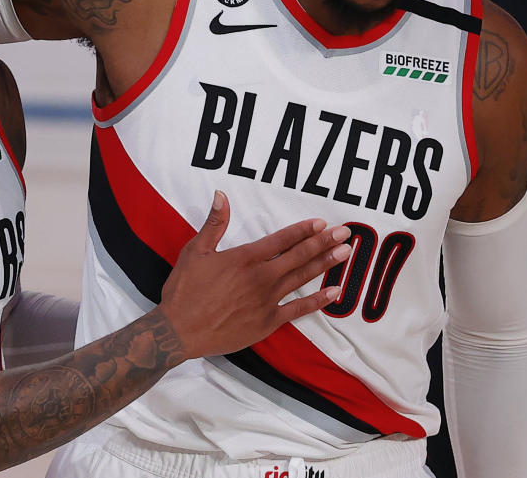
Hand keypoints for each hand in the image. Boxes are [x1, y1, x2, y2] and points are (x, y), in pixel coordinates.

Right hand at [159, 191, 350, 358]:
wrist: (179, 331)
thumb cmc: (185, 290)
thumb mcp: (195, 251)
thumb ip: (214, 223)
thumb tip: (221, 195)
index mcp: (244, 258)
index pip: (281, 240)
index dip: (303, 230)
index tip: (321, 222)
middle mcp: (261, 278)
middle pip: (298, 256)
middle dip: (323, 243)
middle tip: (346, 233)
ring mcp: (267, 301)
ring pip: (302, 278)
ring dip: (325, 264)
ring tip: (346, 253)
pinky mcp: (268, 321)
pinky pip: (298, 309)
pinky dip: (318, 301)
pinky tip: (335, 292)